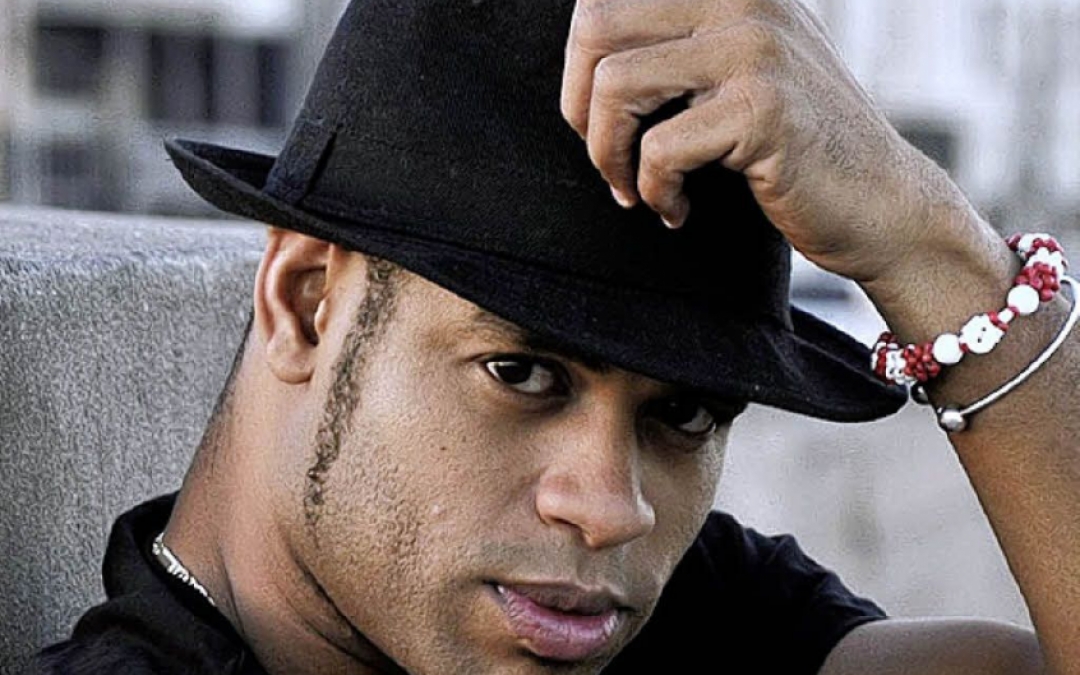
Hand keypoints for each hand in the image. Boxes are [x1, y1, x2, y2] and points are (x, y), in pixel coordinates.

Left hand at [560, 0, 978, 286]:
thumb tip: (584, 56)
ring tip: (639, 191)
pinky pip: (659, 149)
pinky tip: (679, 210)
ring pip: (616, 85)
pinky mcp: (763, 107)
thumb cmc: (794, 150)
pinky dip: (655, 193)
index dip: (578, 70)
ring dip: (610, 156)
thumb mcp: (735, 74)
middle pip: (595, 27)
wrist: (881, 206)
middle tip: (609, 159)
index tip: (597, 123)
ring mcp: (756, 46)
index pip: (604, 2)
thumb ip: (677, 49)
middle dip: (581, 109)